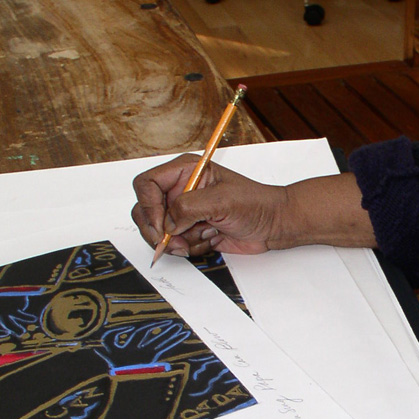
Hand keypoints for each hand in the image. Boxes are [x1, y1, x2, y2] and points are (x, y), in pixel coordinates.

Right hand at [131, 155, 287, 258]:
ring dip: (179, 241)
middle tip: (176, 241)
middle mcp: (180, 190)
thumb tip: (167, 223)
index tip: (161, 225)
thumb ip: (189, 207)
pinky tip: (211, 239)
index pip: (146, 184)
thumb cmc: (256, 203)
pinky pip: (174, 245)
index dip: (148, 206)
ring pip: (158, 233)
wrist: (273, 224)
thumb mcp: (222, 200)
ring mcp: (184, 212)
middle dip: (159, 231)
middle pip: (145, 211)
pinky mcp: (190, 231)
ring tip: (206, 234)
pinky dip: (189, 248)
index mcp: (185, 171)